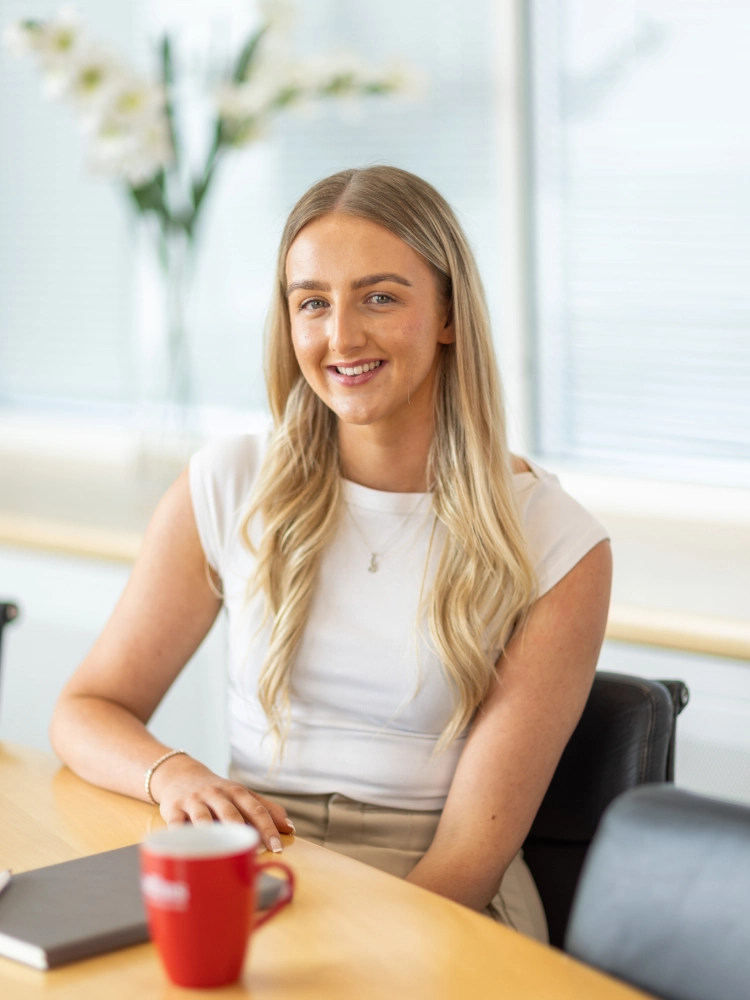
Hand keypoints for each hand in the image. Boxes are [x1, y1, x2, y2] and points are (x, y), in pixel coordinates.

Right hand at [150, 754, 293, 852]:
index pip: (255, 809)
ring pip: (203, 817)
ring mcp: (193, 801)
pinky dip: (179, 834)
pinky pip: (175, 823)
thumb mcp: (241, 795)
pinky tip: (184, 847)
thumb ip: (266, 809)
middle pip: (231, 813)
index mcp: (236, 792)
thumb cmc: (217, 792)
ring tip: (221, 848)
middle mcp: (216, 794)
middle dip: (244, 832)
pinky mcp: (172, 809)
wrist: (180, 775)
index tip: (278, 847)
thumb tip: (290, 827)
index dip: (268, 827)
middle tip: (255, 851)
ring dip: (212, 832)